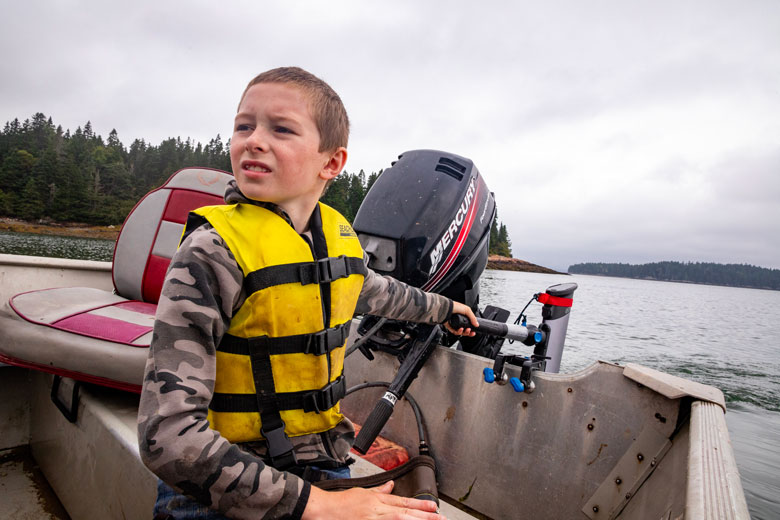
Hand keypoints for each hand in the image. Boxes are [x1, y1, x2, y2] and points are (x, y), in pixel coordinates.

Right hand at [303, 481, 445, 518]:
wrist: (322, 510)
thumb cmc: (339, 503)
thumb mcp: (361, 493)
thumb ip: (378, 492)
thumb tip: (390, 486)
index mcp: (376, 501)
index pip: (403, 502)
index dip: (420, 505)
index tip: (434, 507)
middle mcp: (377, 510)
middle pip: (405, 512)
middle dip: (424, 516)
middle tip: (440, 518)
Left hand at [444, 302, 477, 336]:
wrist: (447, 308)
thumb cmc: (455, 306)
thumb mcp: (467, 310)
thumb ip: (473, 318)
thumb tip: (477, 324)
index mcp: (463, 317)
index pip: (469, 325)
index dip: (472, 328)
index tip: (474, 330)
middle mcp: (459, 321)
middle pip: (465, 330)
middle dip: (468, 332)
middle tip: (471, 331)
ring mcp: (454, 324)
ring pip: (460, 332)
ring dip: (464, 332)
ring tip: (466, 330)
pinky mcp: (450, 326)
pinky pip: (454, 332)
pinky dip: (458, 332)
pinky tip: (460, 329)